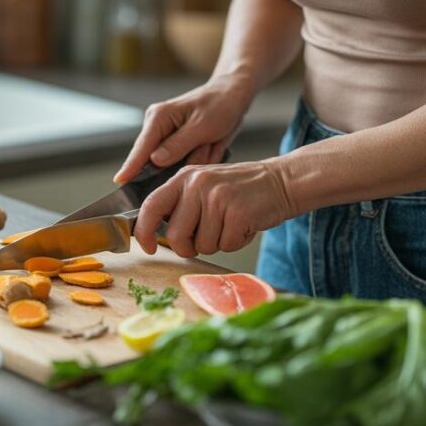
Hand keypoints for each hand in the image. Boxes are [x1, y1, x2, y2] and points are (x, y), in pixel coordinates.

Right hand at [114, 74, 253, 183]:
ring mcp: (165, 136)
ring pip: (173, 164)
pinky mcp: (176, 144)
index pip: (141, 148)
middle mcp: (157, 126)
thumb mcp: (202, 126)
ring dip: (195, 158)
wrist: (232, 97)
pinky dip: (199, 158)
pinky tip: (210, 145)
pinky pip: (183, 162)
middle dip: (181, 162)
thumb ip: (177, 145)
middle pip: (155, 160)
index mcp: (158, 117)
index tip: (120, 182)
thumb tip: (154, 160)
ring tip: (211, 143)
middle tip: (206, 146)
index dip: (131, 167)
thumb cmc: (219, 105)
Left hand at [133, 161, 294, 257]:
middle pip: (176, 236)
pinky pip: (226, 246)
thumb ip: (181, 203)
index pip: (151, 206)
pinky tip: (244, 226)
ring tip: (230, 224)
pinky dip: (235, 243)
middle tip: (205, 239)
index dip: (144, 231)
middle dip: (188, 248)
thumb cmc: (240, 189)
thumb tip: (157, 233)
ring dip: (217, 243)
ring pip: (202, 245)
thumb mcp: (204, 185)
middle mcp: (198, 185)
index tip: (147, 246)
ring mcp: (218, 198)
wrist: (281, 181)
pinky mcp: (238, 213)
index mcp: (184, 177)